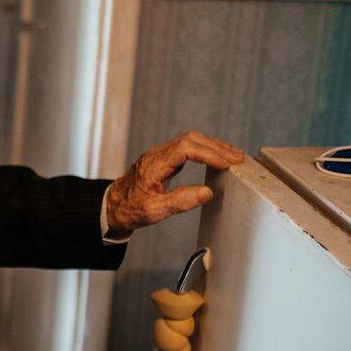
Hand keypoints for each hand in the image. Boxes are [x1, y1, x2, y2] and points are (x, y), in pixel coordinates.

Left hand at [104, 130, 244, 235]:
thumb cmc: (130, 210)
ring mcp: (160, 155)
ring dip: (213, 146)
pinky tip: (217, 157)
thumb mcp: (154, 211)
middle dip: (216, 147)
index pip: (185, 148)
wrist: (112, 206)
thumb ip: (181, 201)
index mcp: (154, 165)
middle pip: (190, 139)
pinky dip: (205, 150)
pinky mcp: (164, 159)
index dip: (208, 154)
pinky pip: (187, 147)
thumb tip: (207, 192)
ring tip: (234, 156)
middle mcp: (157, 155)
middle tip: (237, 160)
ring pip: (190, 140)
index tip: (226, 164)